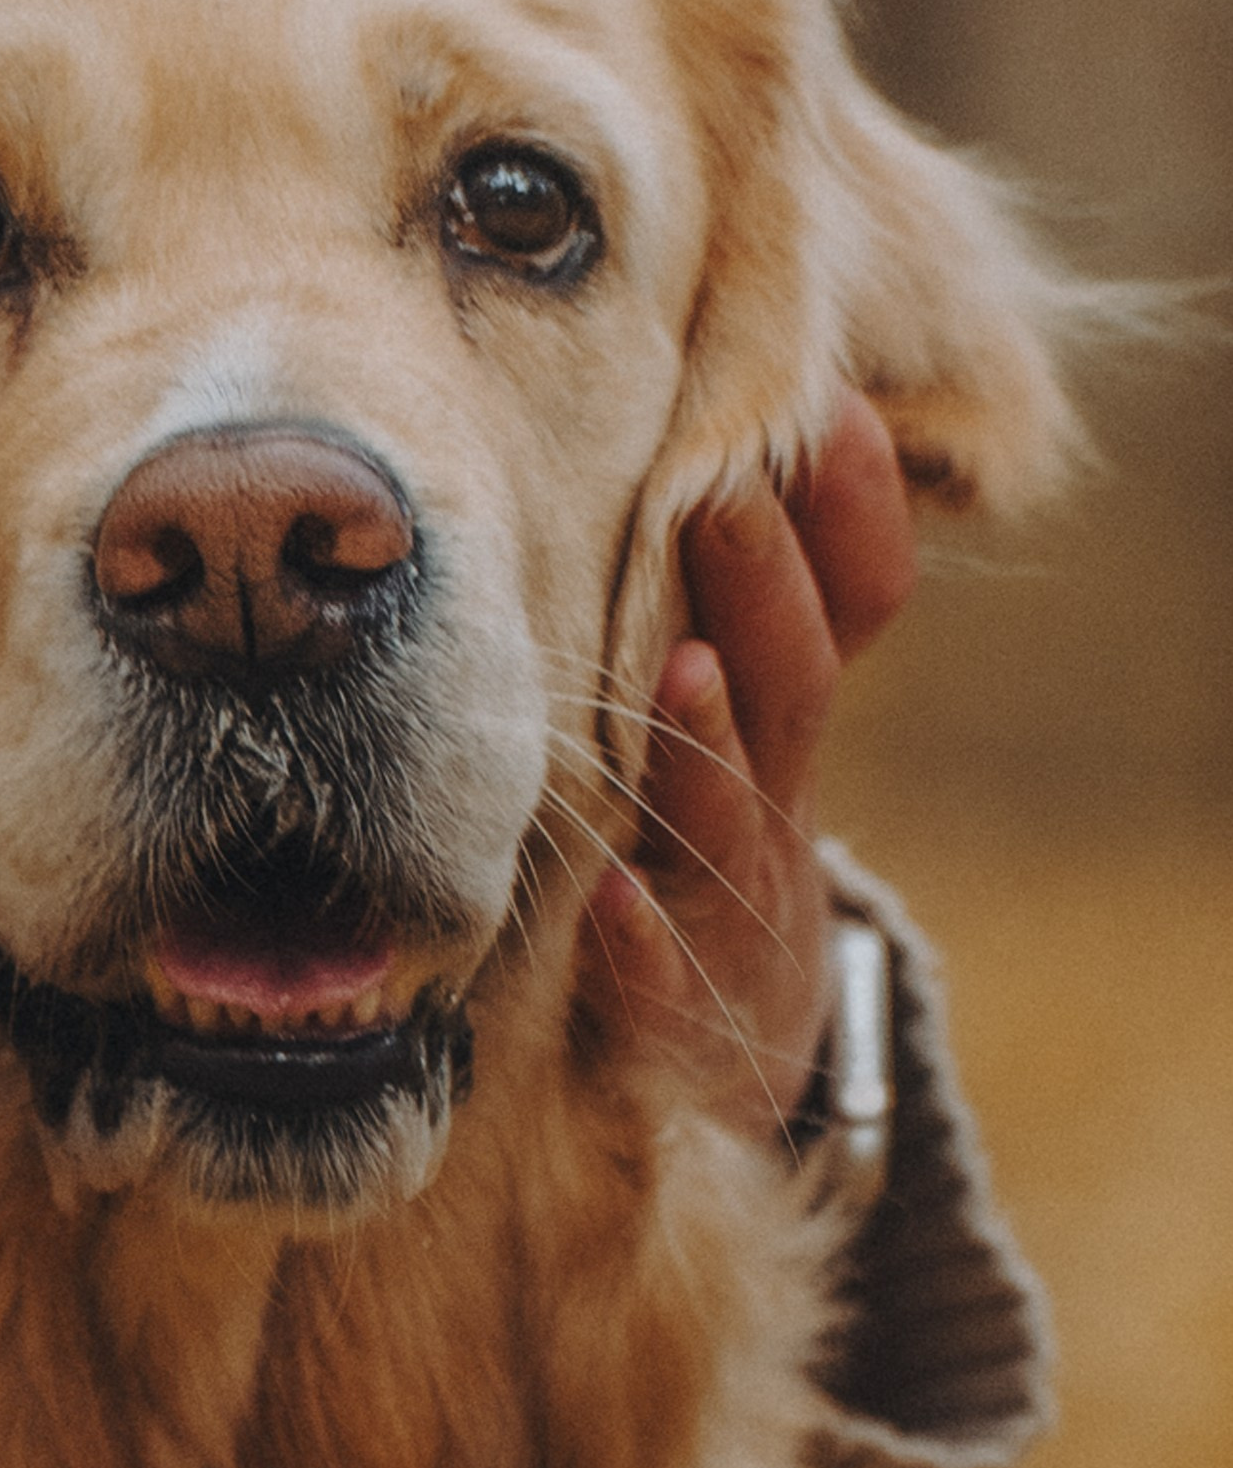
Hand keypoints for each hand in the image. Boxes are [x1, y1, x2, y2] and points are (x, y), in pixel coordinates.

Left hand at [581, 394, 915, 1141]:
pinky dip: (639, 942)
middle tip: (728, 483)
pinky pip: (659, 978)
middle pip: (795, 681)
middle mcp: (771, 799)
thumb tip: (722, 422)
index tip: (835, 406)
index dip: (856, 512)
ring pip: (731, 813)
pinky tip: (609, 903)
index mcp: (787, 717)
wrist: (723, 1062)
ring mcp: (729, 906)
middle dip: (768, 584)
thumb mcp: (744, 727)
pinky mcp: (678, 1014)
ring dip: (709, 739)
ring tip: (682, 665)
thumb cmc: (703, 845)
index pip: (859, 603)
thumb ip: (734, 598)